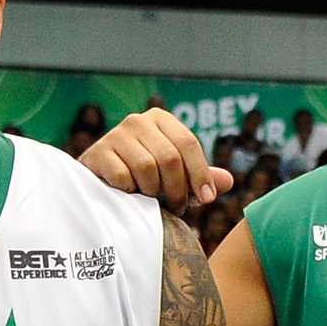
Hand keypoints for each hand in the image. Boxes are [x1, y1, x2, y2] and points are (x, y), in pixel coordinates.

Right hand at [79, 110, 234, 233]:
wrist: (98, 180)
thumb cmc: (142, 176)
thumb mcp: (175, 174)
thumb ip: (200, 177)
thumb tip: (228, 182)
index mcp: (161, 119)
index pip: (188, 143)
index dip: (200, 173)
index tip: (207, 198)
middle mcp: (138, 121)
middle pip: (169, 157)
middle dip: (177, 188)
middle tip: (177, 206)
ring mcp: (115, 135)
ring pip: (147, 168)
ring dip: (152, 191)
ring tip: (152, 199)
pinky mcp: (98, 153)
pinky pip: (123, 177)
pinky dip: (129, 191)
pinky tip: (128, 193)